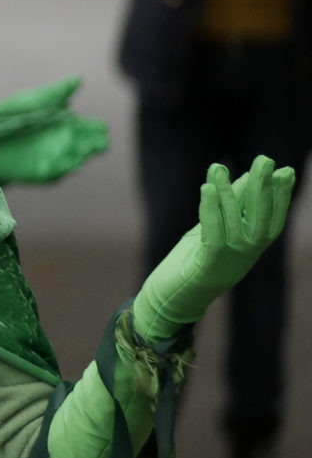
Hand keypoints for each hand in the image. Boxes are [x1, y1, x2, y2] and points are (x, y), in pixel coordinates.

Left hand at [134, 156, 297, 336]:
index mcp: (254, 245)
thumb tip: (248, 177)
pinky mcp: (210, 262)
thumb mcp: (218, 229)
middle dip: (262, 187)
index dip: (280, 195)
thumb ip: (232, 206)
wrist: (173, 297)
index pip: (273, 217)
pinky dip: (210, 207)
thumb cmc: (196, 260)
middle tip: (264, 160)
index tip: (284, 171)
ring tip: (220, 167)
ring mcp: (231, 258)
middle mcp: (249, 252)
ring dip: (227, 191)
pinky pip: (212, 230)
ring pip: (234, 219)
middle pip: (259, 215)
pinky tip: (207, 188)